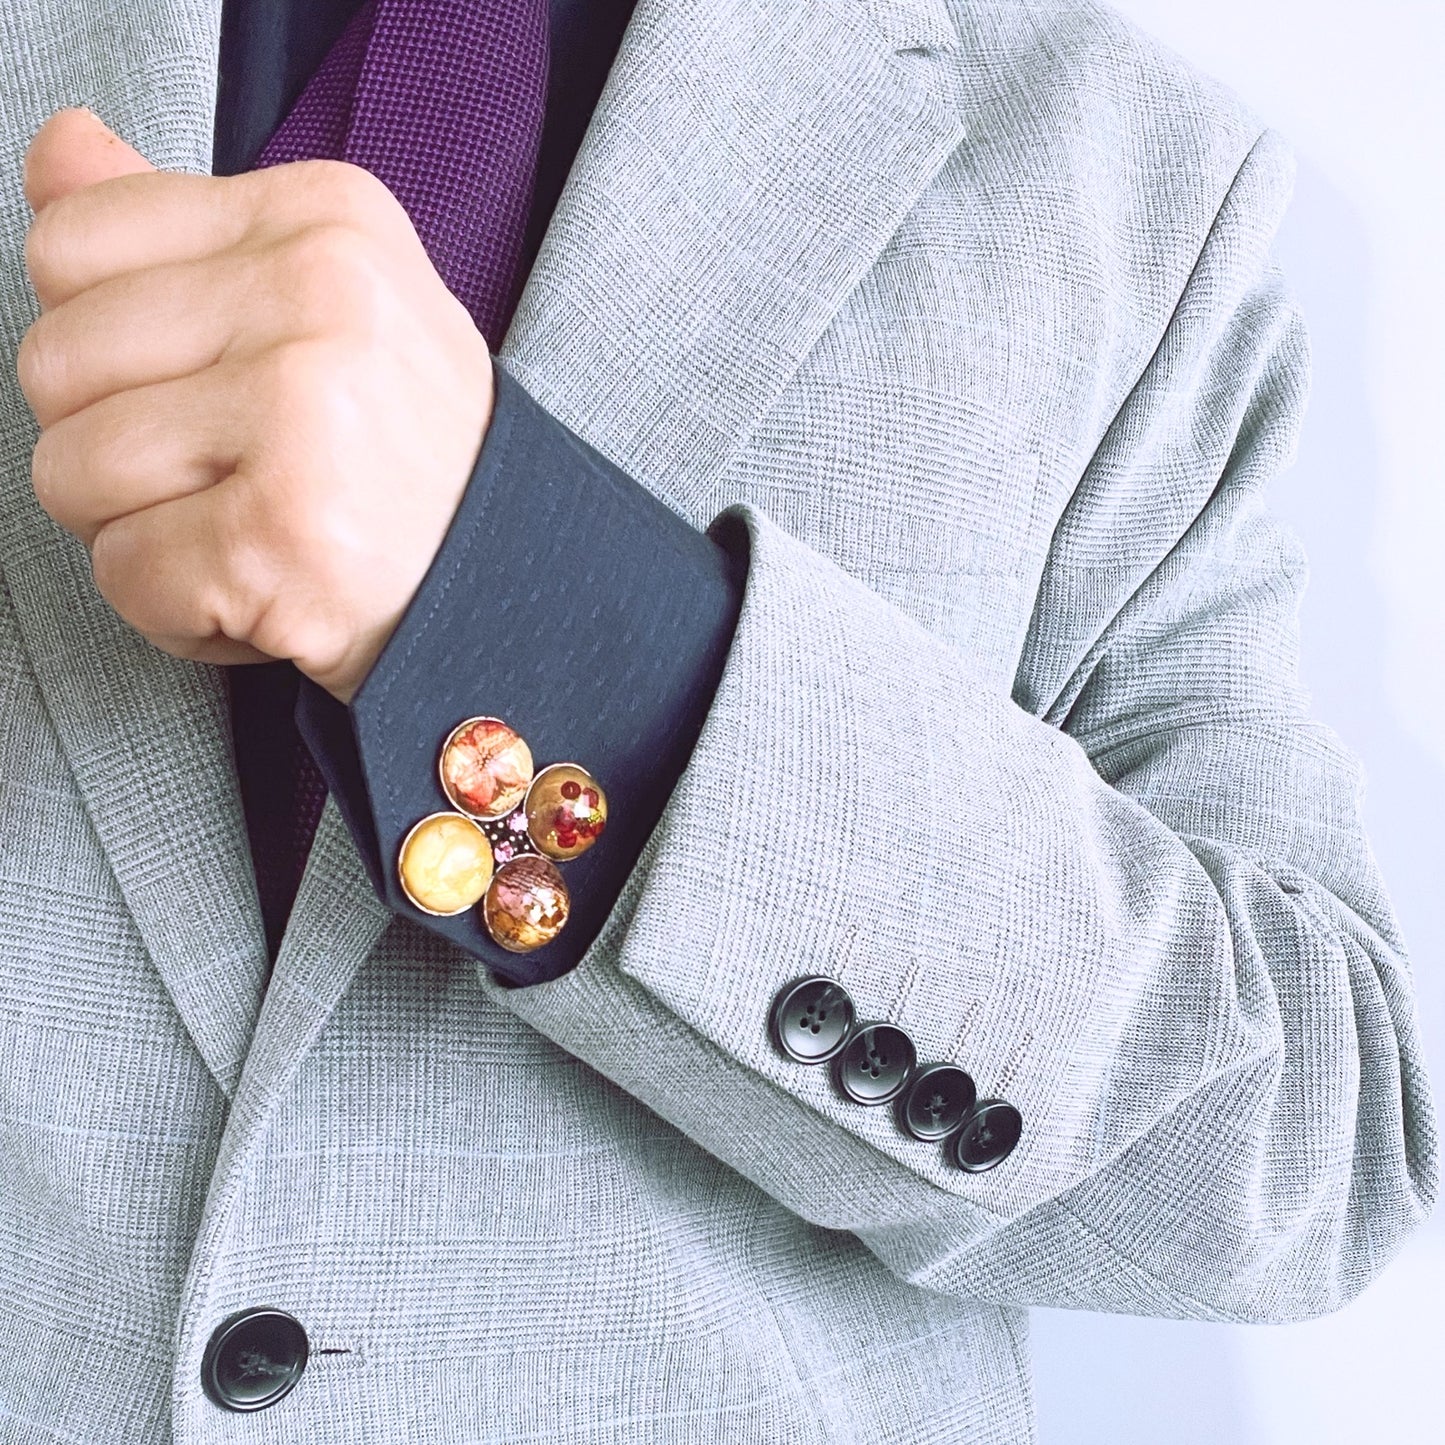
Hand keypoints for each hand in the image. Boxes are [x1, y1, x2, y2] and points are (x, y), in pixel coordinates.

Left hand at [16, 107, 494, 702]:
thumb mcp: (319, 302)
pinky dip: (176, 610)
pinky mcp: (282, 533)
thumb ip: (178, 226)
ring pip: (70, 472)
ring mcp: (303, 417)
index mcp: (323, 220)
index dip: (110, 340)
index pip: (70, 243)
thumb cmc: (407, 454)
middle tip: (231, 476)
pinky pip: (124, 571)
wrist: (512, 578)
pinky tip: (258, 589)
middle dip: (116, 446)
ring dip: (142, 531)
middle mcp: (319, 298)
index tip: (209, 386)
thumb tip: (62, 149)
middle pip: (54, 363)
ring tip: (247, 531)